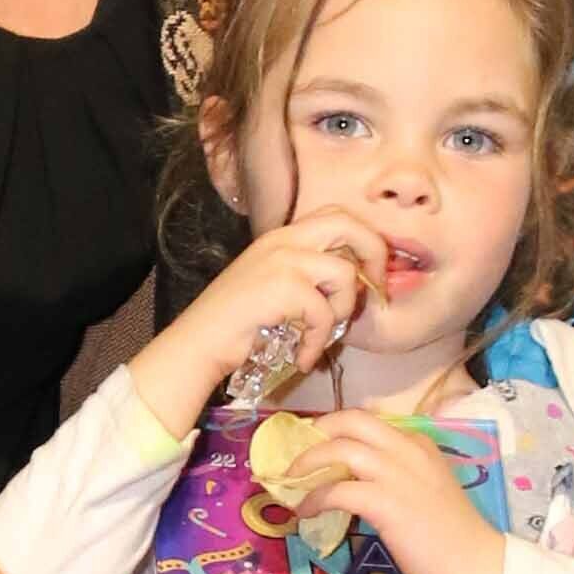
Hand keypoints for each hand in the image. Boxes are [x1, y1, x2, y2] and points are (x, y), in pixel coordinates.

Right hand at [148, 209, 387, 416]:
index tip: (370, 275)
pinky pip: (324, 314)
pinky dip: (318, 342)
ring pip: (344, 274)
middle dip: (374, 255)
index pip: (337, 216)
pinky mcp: (282, 286)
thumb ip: (308, 276)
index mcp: (282, 237)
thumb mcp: (273, 286)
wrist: (199, 342)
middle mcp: (283, 240)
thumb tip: (356, 283)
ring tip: (319, 336)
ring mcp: (282, 260)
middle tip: (374, 290)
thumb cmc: (236, 324)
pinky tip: (303, 357)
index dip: (364, 240)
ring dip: (341, 312)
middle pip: (349, 224)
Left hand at [263, 407, 510, 573]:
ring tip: (292, 481)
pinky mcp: (386, 503)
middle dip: (319, 431)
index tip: (320, 443)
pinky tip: (305, 512)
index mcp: (420, 445)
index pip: (372, 422)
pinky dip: (314, 498)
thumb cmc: (454, 536)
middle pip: (353, 421)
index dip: (340, 429)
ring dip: (308, 463)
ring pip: (340, 449)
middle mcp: (408, 451)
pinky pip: (337, 490)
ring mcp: (397, 475)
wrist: (475, 564)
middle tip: (299, 452)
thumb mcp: (428, 489)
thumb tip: (358, 481)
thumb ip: (399, 477)